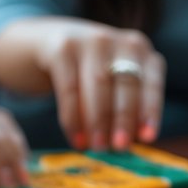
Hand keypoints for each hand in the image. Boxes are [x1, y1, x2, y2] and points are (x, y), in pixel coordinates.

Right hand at [39, 19, 165, 151]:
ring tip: (96, 148)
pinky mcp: (61, 47)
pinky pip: (70, 87)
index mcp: (139, 49)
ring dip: (98, 121)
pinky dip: (73, 118)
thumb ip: (125, 106)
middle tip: (119, 148)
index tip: (148, 138)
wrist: (36, 47)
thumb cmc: (83, 75)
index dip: (150, 110)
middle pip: (126, 83)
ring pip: (99, 85)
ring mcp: (89, 39)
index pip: (151, 82)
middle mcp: (118, 40)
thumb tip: (133, 142)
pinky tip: (76, 139)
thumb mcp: (111, 82)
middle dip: (124, 119)